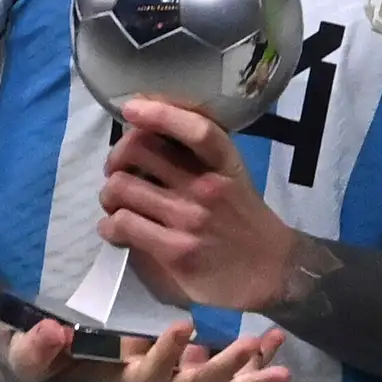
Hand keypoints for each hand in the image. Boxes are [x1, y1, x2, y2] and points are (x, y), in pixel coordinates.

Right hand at [0, 310, 292, 381]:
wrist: (52, 375)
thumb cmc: (41, 366)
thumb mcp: (28, 357)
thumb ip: (37, 349)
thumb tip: (52, 333)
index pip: (146, 376)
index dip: (165, 355)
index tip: (183, 325)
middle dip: (224, 370)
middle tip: (251, 344)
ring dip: (251, 372)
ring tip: (278, 344)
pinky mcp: (184, 373)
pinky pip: (225, 375)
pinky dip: (253, 361)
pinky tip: (276, 341)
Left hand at [98, 98, 305, 312]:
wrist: (271, 273)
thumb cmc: (245, 221)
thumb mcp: (234, 178)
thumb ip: (199, 159)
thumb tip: (147, 135)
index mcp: (226, 165)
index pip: (197, 129)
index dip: (159, 113)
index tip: (132, 108)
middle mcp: (209, 188)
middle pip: (140, 151)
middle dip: (117, 158)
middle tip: (119, 172)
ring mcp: (191, 220)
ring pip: (120, 187)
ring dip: (109, 196)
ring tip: (117, 205)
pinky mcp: (176, 251)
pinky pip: (122, 225)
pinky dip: (110, 226)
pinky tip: (118, 230)